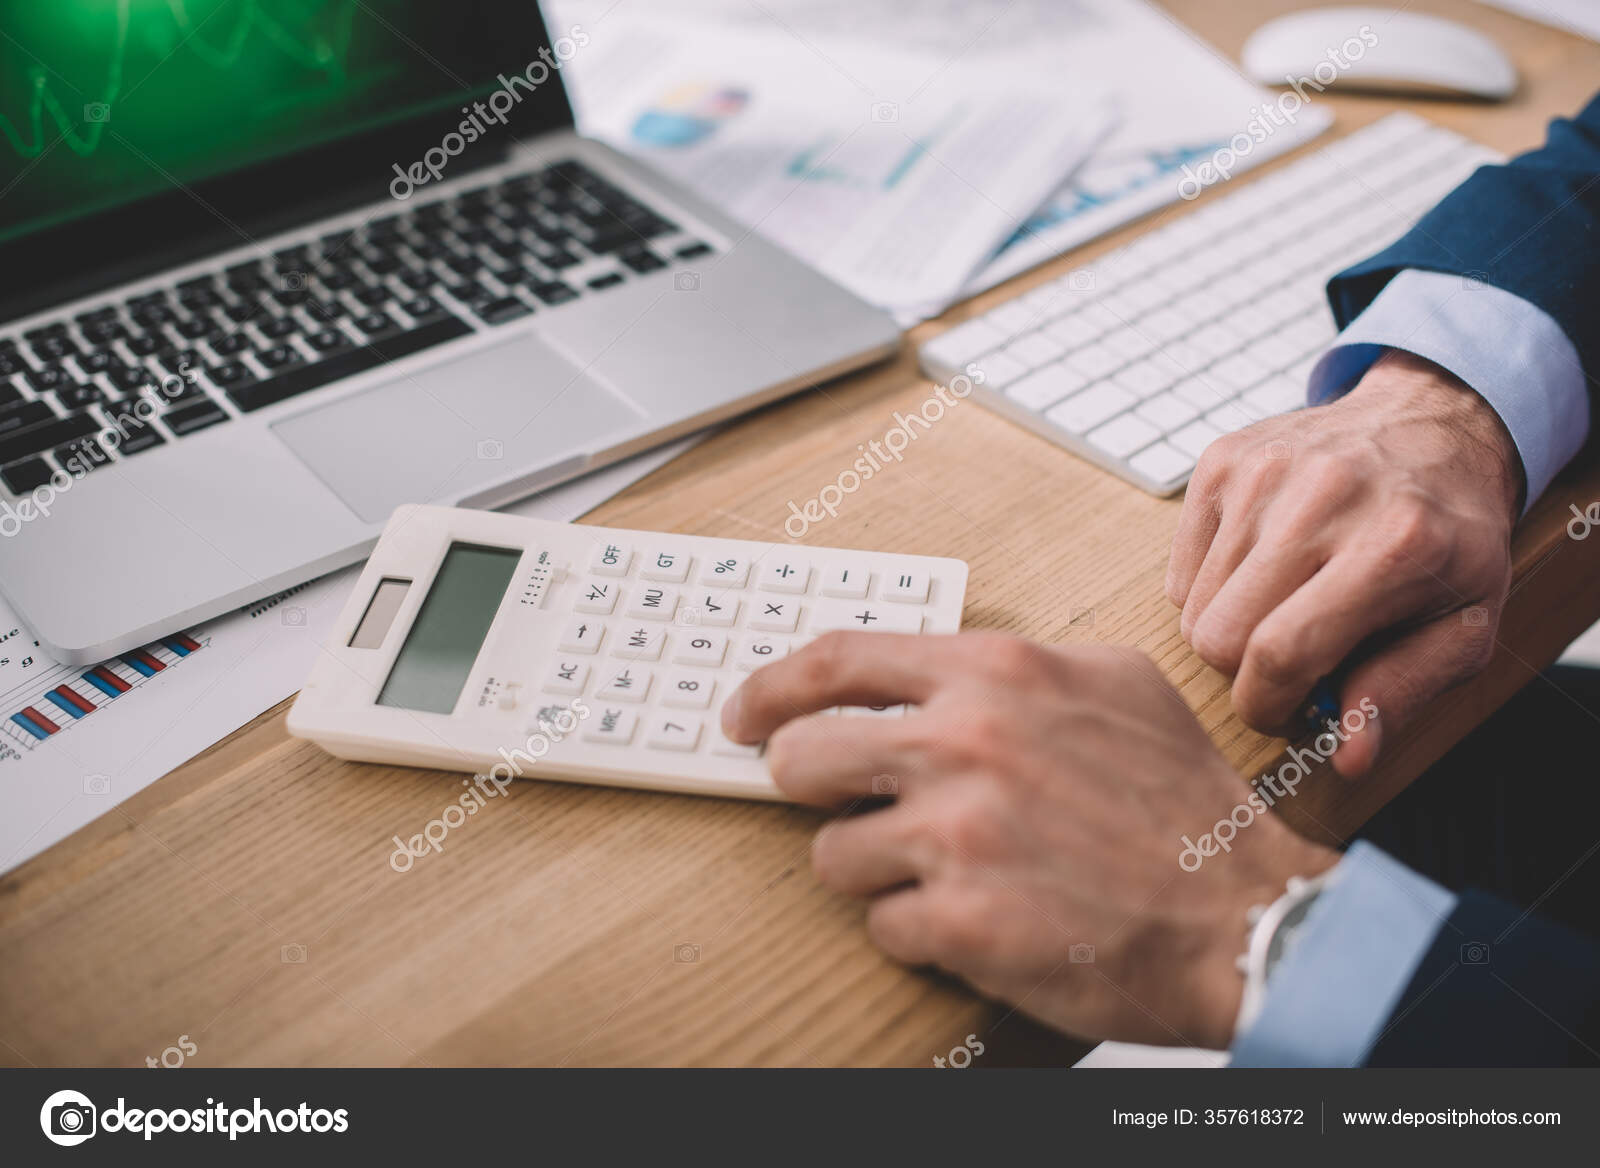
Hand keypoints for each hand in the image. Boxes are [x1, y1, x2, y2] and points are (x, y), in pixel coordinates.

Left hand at [723, 632, 1338, 1048]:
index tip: (742, 714)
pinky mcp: (962, 921)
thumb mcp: (1116, 681)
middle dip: (805, 784)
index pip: (836, 658)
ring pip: (834, 854)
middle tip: (834, 801)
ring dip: (876, 870)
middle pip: (801, 756)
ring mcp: (958, 835)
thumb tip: (935, 664)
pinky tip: (978, 919)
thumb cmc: (1182, 802)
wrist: (1244, 914)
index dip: (770, 687)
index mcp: (995, 674)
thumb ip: (1017, 660)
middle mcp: (965, 744)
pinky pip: (883, 925)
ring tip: (948, 873)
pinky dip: (919, 929)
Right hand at [1167, 351, 1520, 776]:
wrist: (1432, 426)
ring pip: (1194, 607)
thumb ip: (1403, 691)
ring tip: (1284, 607)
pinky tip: (1262, 570)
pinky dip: (1212, 588)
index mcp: (1395, 545)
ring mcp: (1264, 472)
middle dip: (1244, 672)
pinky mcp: (1224, 460)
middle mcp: (1322, 497)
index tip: (1283, 714)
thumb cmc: (1450, 538)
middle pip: (1220, 635)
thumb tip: (1348, 756)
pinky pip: (1182, 569)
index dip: (1267, 706)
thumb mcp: (1465, 625)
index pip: (1282, 652)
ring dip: (1231, 627)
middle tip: (1289, 662)